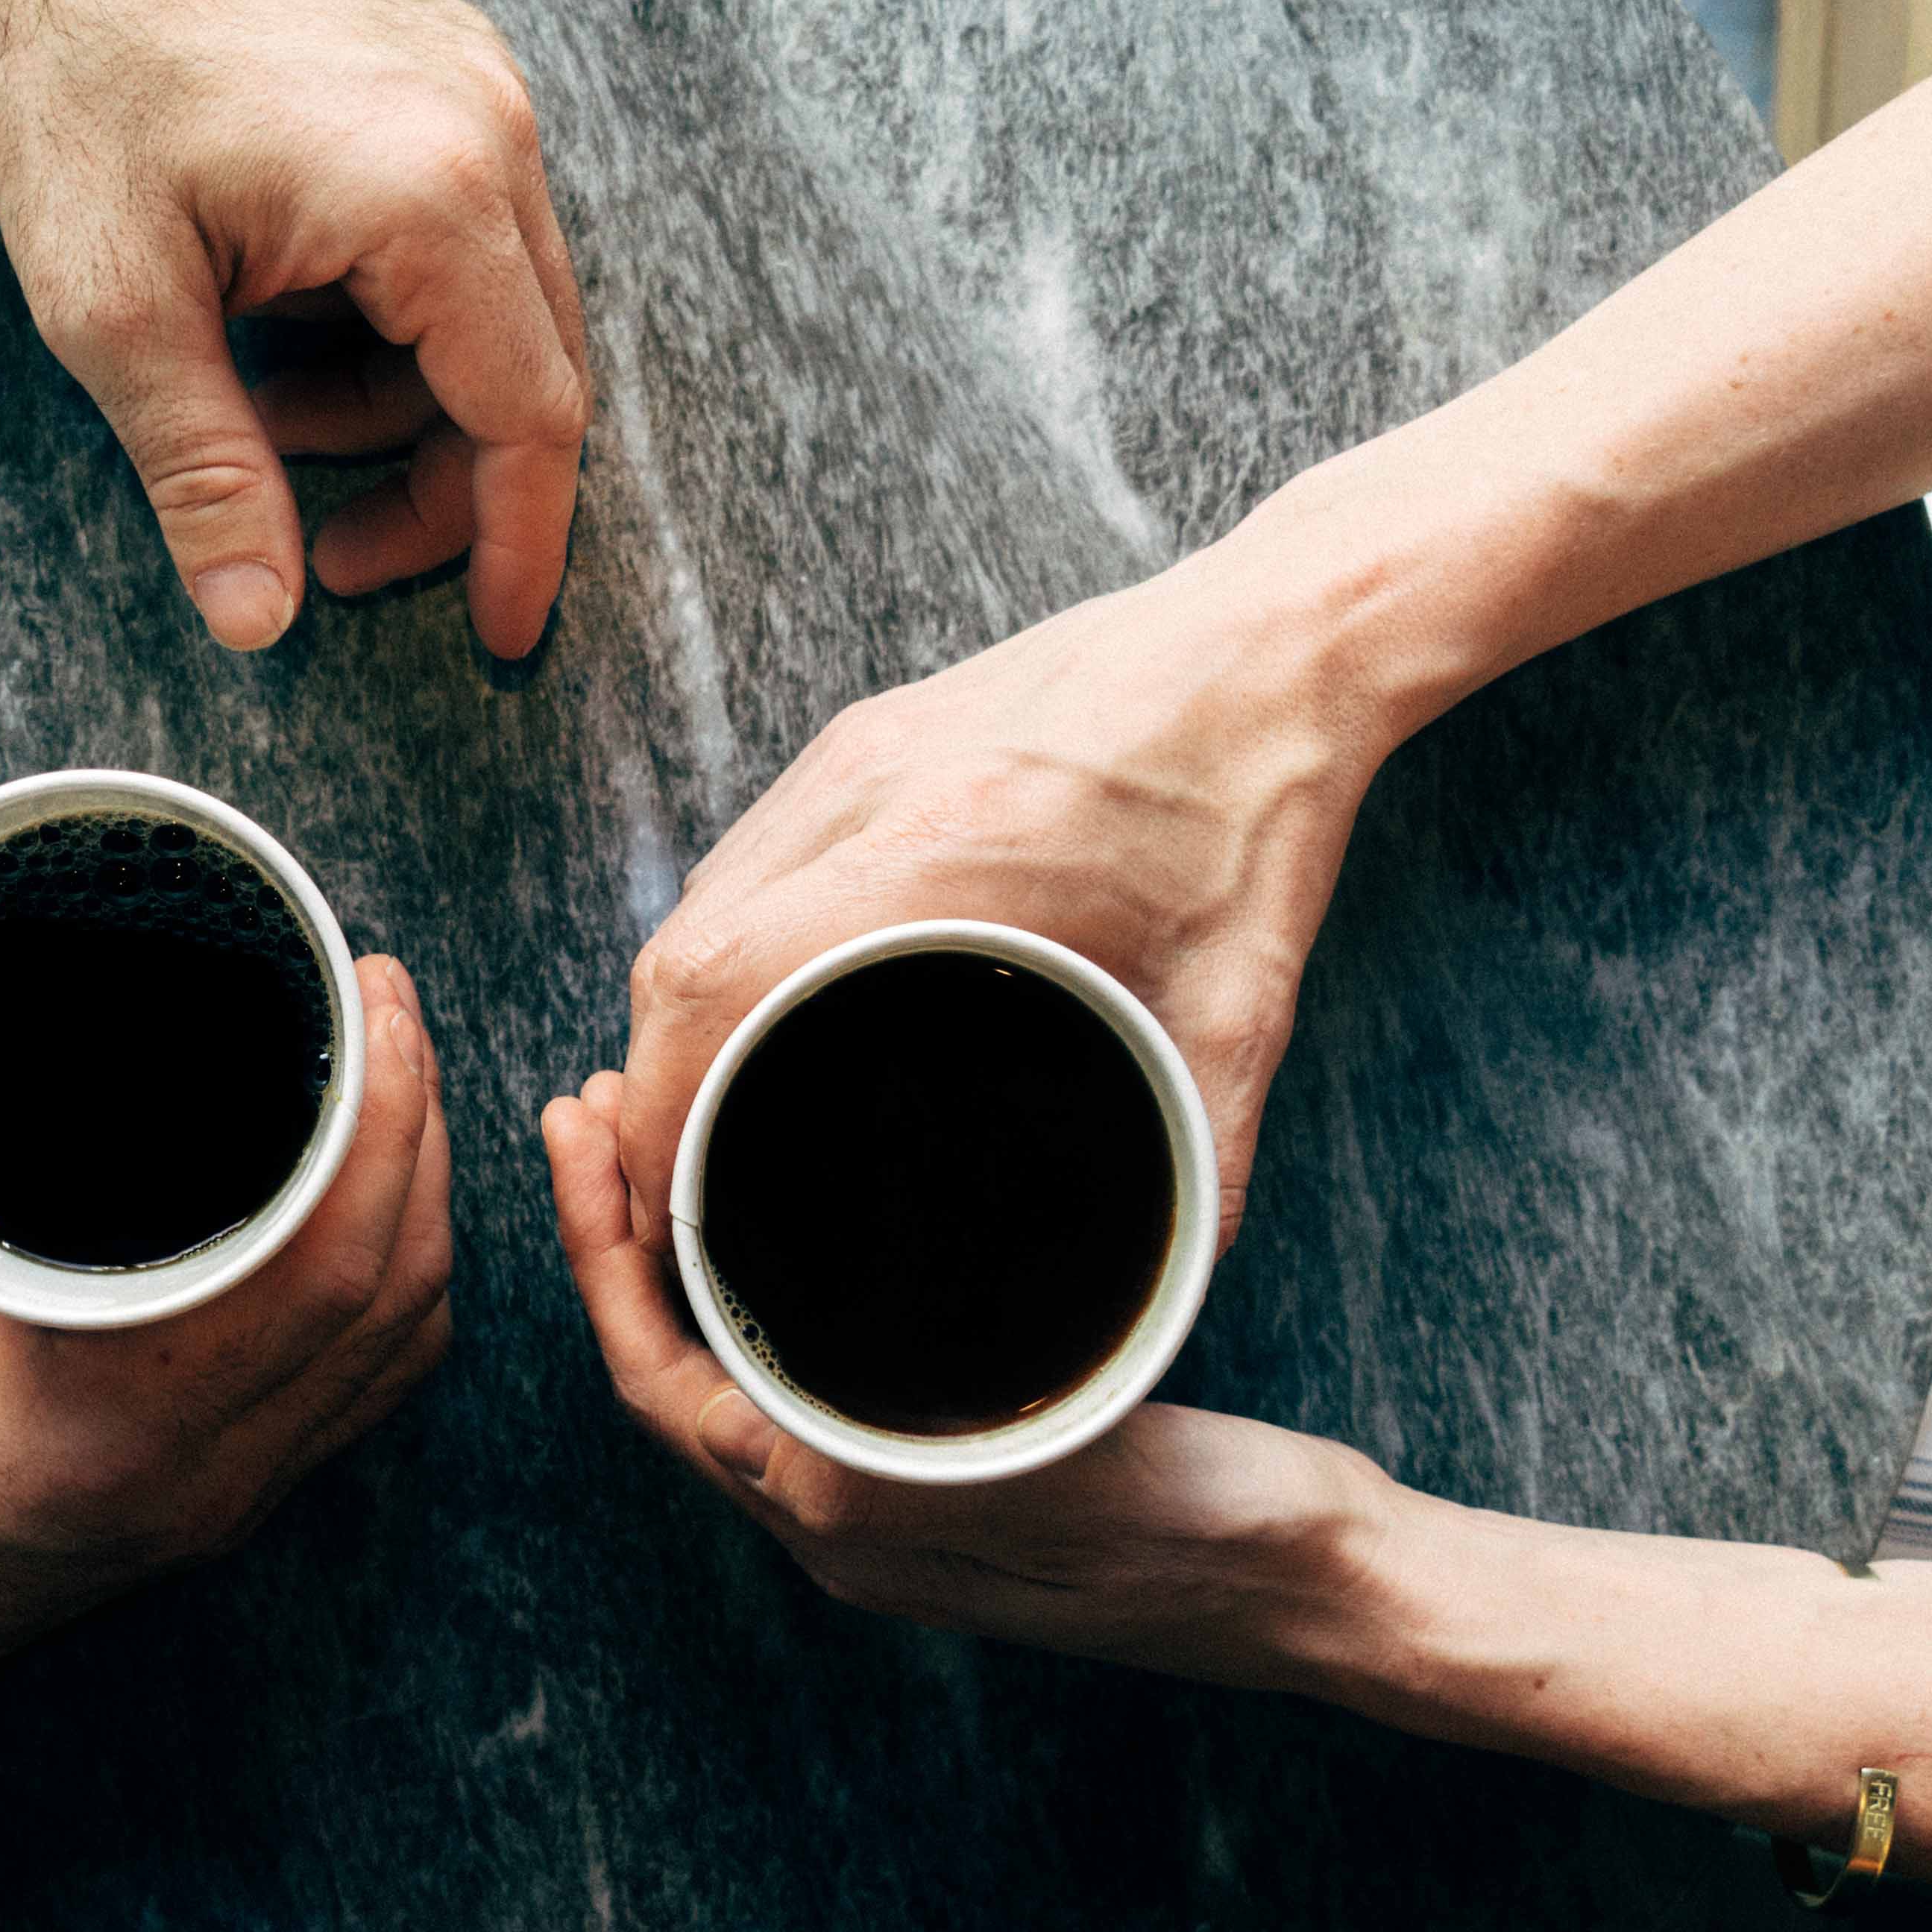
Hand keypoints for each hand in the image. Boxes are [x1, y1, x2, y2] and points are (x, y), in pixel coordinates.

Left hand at [0, 0, 593, 659]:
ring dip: (398, 396)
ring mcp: (480, 89)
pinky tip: (282, 319)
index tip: (495, 637)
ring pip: (498, 309)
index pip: (530, 419)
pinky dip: (393, 315)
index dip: (515, 544)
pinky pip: (466, 235)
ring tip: (258, 408)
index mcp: (434, 196)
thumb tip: (261, 626)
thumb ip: (206, 474)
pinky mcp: (446, 69)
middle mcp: (492, 133)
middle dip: (437, 484)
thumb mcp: (116, 310)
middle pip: (531, 371)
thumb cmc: (78, 81)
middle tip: (326, 548)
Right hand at [0, 959, 457, 1696]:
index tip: (371, 994)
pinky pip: (363, 1389)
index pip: (328, 1262)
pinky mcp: (221, 1505)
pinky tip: (365, 1199)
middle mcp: (198, 1474)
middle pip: (395, 1288)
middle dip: (417, 1122)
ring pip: (399, 1344)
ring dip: (417, 1197)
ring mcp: (223, 1502)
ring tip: (390, 1073)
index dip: (384, 1115)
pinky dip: (391, 1281)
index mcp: (111, 1414)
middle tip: (385, 998)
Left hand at [540, 1069, 1380, 1689]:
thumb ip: (914, 1469)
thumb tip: (781, 1441)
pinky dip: (761, 1281)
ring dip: (679, 1255)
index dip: (604, 1253)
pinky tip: (781, 1208)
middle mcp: (841, 1526)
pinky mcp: (943, 1469)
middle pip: (671, 1367)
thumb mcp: (1060, 1478)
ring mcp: (887, 1504)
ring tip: (658, 1131)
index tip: (586, 1127)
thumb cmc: (1215, 1530)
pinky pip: (803, 1372)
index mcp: (847, 1527)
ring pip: (728, 1368)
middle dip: (618, 1234)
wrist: (1320, 1586)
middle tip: (591, 1103)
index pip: (658, 1382)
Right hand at [605, 546, 1385, 1256]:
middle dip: (653, 1081)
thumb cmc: (1262, 809)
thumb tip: (1178, 1287)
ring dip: (683, 1009)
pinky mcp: (867, 733)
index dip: (658, 1105)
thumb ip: (1203, 1159)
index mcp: (950, 855)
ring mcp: (857, 752)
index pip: (717, 984)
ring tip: (708, 1105)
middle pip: (680, 951)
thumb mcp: (1241, 1009)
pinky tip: (763, 1000)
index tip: (660, 1196)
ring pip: (701, 899)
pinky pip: (749, 852)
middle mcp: (873, 791)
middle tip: (680, 1181)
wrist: (1277, 644)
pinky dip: (729, 940)